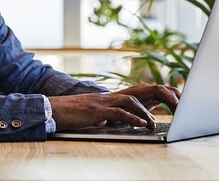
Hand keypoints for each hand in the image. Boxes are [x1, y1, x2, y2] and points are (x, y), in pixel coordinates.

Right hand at [48, 84, 179, 130]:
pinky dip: (131, 118)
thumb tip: (110, 120)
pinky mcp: (96, 110)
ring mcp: (102, 102)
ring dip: (143, 112)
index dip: (149, 97)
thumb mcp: (92, 114)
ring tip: (152, 123)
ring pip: (129, 101)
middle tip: (165, 110)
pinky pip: (118, 112)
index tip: (164, 101)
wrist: (53, 109)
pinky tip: (140, 123)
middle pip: (135, 94)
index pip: (133, 94)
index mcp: (108, 98)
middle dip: (153, 100)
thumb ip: (103, 115)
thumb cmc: (71, 113)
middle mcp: (107, 97)